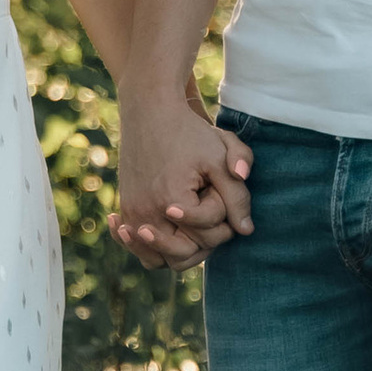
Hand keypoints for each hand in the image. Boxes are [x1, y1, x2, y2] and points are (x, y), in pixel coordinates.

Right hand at [114, 88, 253, 265]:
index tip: (218, 191)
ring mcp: (133, 213)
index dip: (223, 218)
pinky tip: (152, 234)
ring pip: (157, 259)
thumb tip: (246, 230)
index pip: (208, 236)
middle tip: (209, 210)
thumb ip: (237, 195)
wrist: (149, 111)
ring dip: (177, 251)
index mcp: (172, 202)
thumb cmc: (189, 132)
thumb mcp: (220, 157)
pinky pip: (135, 246)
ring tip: (190, 229)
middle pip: (184, 256)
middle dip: (204, 239)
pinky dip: (146, 247)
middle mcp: (147, 214)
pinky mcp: (125, 209)